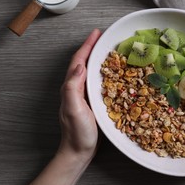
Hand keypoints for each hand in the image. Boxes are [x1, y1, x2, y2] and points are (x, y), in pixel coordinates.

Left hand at [58, 28, 100, 159]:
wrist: (78, 152)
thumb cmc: (77, 133)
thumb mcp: (74, 109)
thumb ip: (72, 88)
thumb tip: (79, 66)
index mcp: (71, 87)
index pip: (79, 61)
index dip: (87, 45)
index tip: (97, 33)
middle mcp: (76, 88)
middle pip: (84, 62)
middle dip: (92, 47)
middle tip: (104, 37)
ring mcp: (83, 95)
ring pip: (90, 70)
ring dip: (98, 58)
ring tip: (109, 49)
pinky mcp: (91, 101)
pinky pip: (97, 81)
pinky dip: (103, 72)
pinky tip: (113, 72)